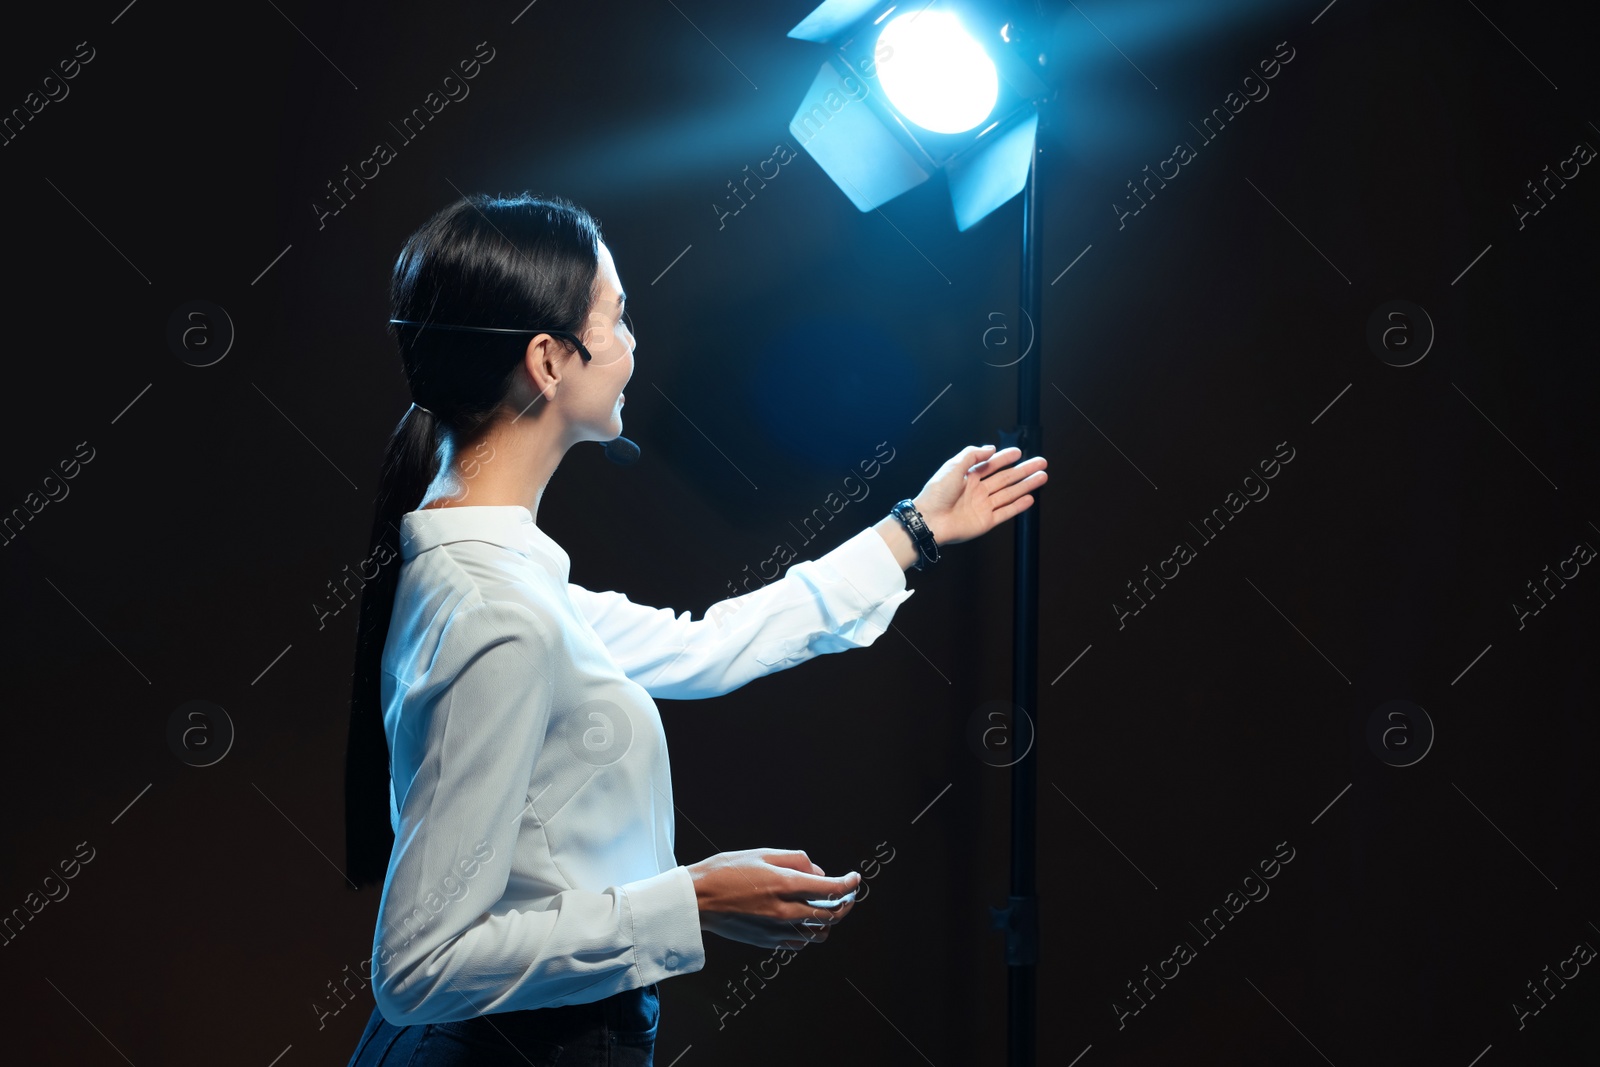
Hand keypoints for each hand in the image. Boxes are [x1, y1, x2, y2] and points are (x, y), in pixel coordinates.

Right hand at [688, 848, 860, 951]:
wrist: (696, 900)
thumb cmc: (725, 872)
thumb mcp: (762, 854)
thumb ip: (796, 861)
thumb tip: (818, 873)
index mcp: (785, 885)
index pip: (831, 889)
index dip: (849, 884)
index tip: (856, 879)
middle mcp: (785, 911)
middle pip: (831, 915)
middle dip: (845, 903)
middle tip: (847, 893)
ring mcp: (777, 930)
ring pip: (819, 933)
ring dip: (829, 921)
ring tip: (826, 907)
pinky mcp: (768, 942)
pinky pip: (801, 942)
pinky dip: (809, 931)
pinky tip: (804, 918)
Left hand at [913, 445, 1046, 545]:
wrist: (929, 520)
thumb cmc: (936, 494)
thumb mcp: (953, 467)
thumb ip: (972, 455)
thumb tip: (990, 448)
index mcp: (968, 477)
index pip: (991, 465)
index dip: (1005, 458)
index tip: (1018, 452)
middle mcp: (977, 491)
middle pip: (1005, 478)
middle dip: (1024, 470)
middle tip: (1040, 463)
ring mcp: (983, 506)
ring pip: (1009, 493)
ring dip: (1026, 485)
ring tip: (1042, 477)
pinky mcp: (985, 521)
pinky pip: (1005, 512)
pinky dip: (1018, 506)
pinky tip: (1029, 498)